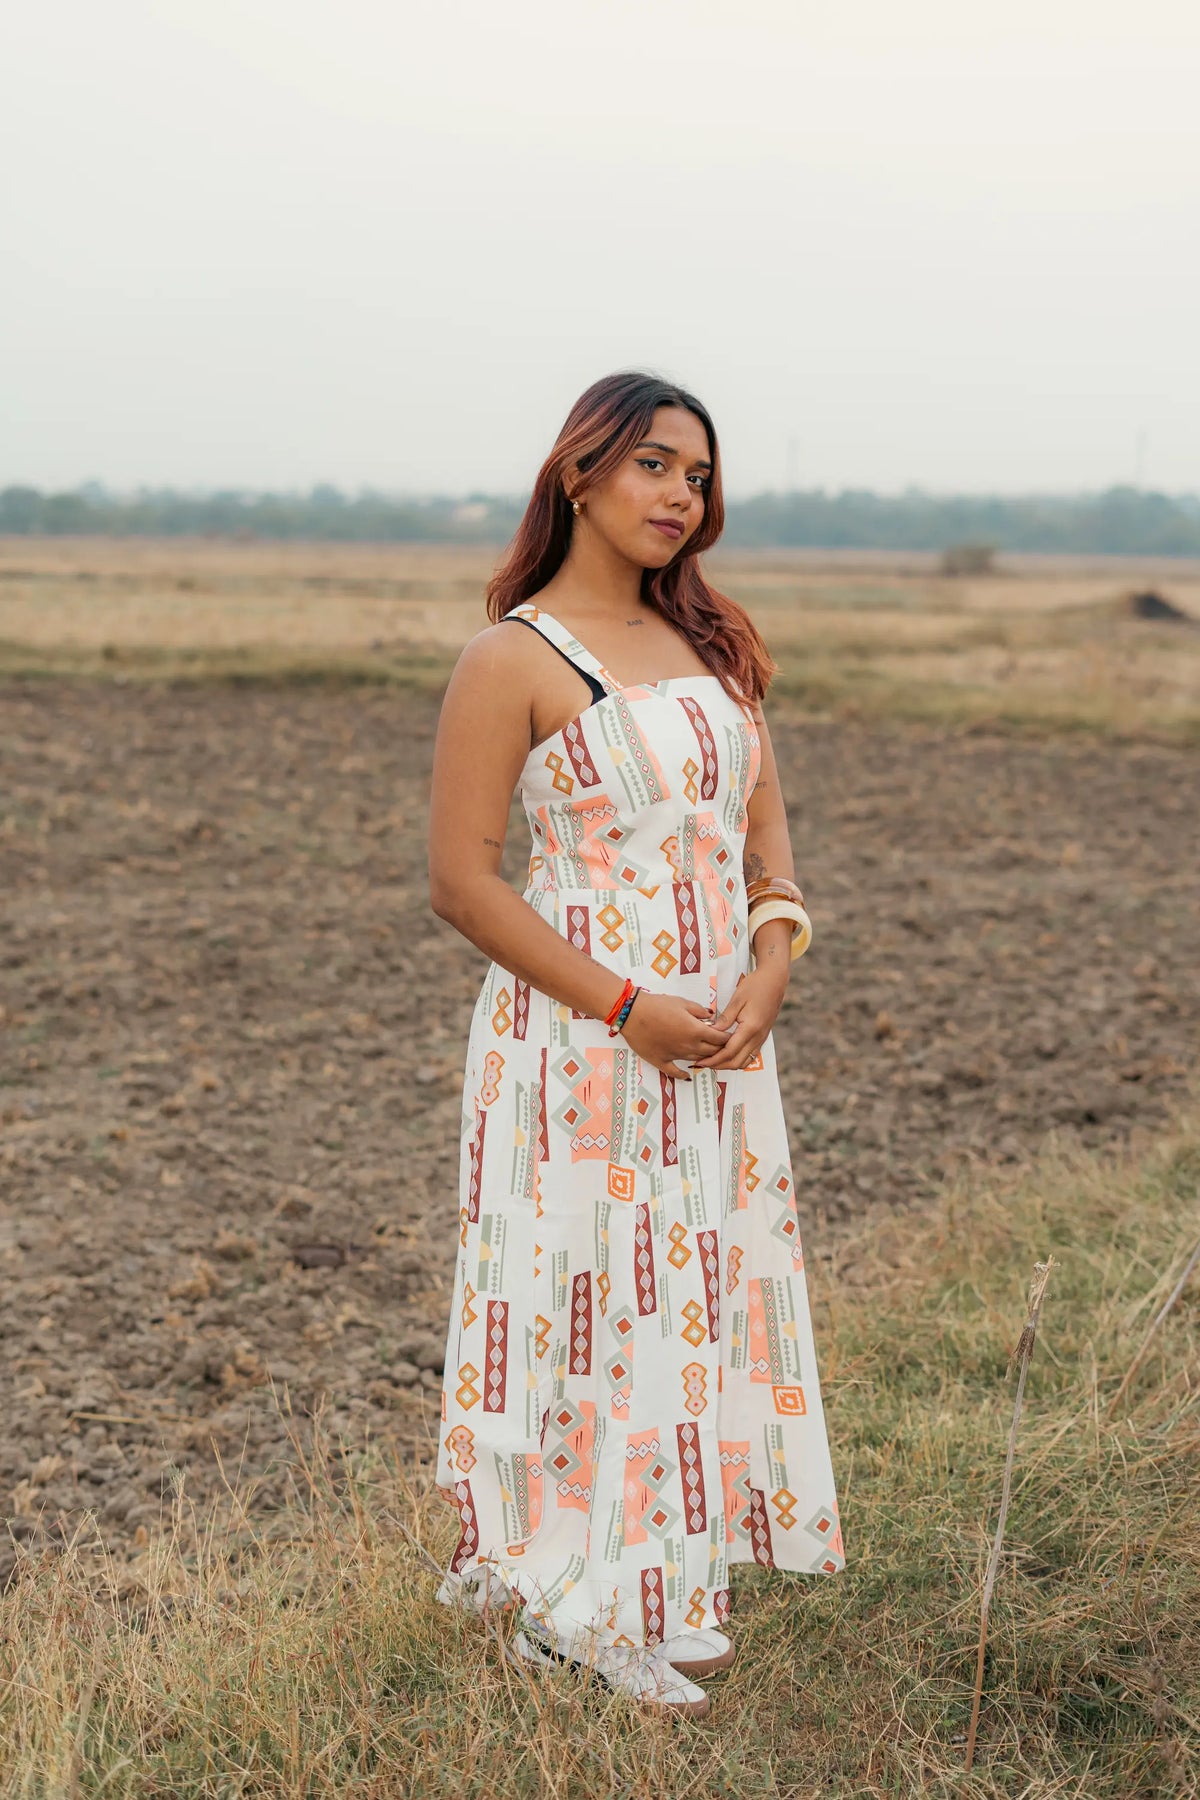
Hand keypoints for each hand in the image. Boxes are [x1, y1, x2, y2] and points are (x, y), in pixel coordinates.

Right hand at [619, 992, 734, 1080]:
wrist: (632, 1014)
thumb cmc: (656, 1005)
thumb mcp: (682, 1002)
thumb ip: (699, 1011)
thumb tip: (710, 1016)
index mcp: (696, 1031)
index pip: (720, 1039)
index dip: (727, 1038)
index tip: (730, 1036)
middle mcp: (689, 1046)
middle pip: (712, 1052)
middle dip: (720, 1049)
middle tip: (723, 1045)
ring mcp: (676, 1056)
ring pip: (697, 1061)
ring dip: (706, 1059)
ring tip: (710, 1056)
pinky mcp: (662, 1061)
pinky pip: (676, 1072)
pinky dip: (683, 1075)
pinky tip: (687, 1076)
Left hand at [690, 967, 786, 1070]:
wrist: (774, 980)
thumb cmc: (755, 986)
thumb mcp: (737, 1000)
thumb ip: (725, 1019)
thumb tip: (712, 1032)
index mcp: (750, 1028)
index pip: (730, 1052)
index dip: (714, 1059)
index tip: (700, 1061)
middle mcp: (758, 1037)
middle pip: (736, 1062)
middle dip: (718, 1065)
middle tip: (702, 1063)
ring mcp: (761, 1038)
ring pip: (744, 1062)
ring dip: (728, 1064)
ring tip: (712, 1060)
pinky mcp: (762, 1037)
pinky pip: (750, 1055)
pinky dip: (737, 1059)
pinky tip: (726, 1054)